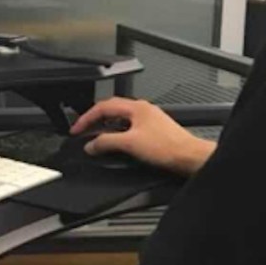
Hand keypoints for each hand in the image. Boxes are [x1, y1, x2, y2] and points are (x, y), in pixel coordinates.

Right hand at [70, 98, 214, 176]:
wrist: (189, 157)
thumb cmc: (168, 147)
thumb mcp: (129, 144)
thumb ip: (106, 142)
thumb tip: (91, 145)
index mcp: (136, 108)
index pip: (103, 107)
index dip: (86, 117)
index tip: (76, 129)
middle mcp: (143, 110)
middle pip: (111, 110)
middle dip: (94, 119)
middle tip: (83, 130)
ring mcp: (148, 120)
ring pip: (120, 119)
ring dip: (105, 127)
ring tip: (96, 138)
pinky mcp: (152, 131)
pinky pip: (128, 128)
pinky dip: (116, 134)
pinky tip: (115, 144)